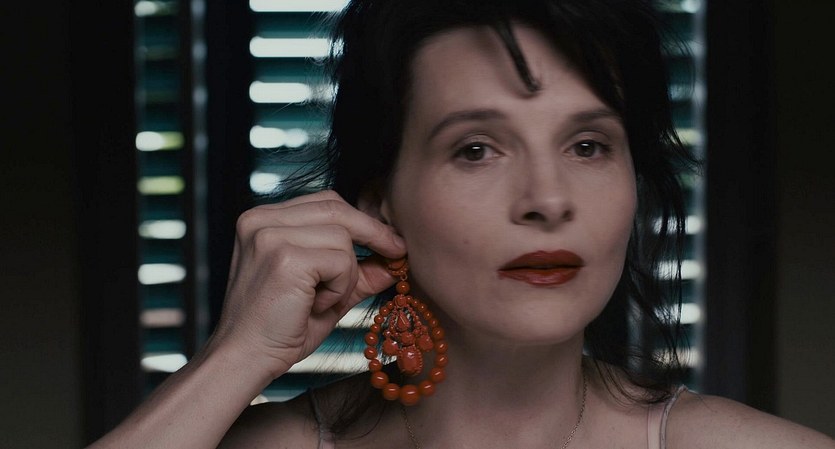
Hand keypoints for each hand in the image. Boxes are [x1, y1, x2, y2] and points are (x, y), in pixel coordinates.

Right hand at [208, 190, 405, 378]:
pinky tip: (317, 305)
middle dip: (373, 232)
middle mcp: (261, 220)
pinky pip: (341, 260)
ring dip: (347, 274)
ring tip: (323, 300)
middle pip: (336, 207)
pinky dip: (340, 287)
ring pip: (343, 236)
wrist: (245, 359)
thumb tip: (396, 259)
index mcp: (263, 220)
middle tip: (398, 253)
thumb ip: (358, 272)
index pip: (326, 202)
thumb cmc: (280, 329)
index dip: (361, 220)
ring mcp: (270, 235)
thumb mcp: (326, 293)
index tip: (389, 240)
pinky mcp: (284, 257)